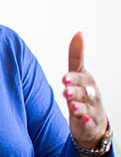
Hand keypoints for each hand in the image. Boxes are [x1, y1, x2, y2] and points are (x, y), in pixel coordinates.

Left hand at [61, 32, 108, 156]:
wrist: (93, 121)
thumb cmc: (83, 94)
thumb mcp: (78, 75)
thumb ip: (77, 56)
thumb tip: (79, 33)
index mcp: (86, 82)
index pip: (80, 78)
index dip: (73, 78)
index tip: (64, 78)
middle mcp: (91, 95)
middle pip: (83, 92)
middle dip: (75, 90)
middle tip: (65, 89)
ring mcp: (91, 109)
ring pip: (85, 107)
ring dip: (79, 105)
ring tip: (72, 105)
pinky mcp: (89, 123)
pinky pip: (88, 122)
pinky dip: (85, 120)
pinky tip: (81, 118)